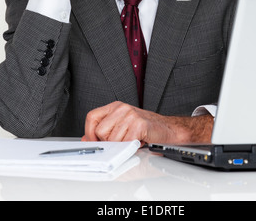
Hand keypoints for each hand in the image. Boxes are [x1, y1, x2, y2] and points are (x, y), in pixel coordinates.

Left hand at [82, 101, 213, 145]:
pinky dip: (131, 148)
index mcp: (115, 107)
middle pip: (100, 131)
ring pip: (112, 139)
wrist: (169, 129)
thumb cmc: (146, 130)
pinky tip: (138, 142)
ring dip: (122, 146)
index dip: (89, 133)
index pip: (91, 117)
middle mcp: (121, 108)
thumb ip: (104, 133)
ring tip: (132, 141)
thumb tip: (86, 139)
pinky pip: (125, 143)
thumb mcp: (121, 128)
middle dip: (108, 143)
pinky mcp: (139, 124)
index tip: (94, 142)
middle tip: (121, 142)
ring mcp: (130, 114)